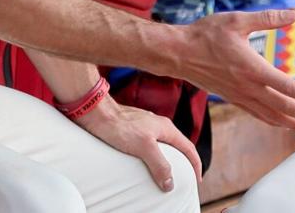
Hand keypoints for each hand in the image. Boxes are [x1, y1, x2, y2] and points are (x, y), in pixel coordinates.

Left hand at [74, 94, 202, 192]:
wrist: (97, 112)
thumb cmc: (119, 125)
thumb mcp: (144, 147)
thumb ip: (159, 164)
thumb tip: (170, 183)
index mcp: (166, 127)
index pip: (188, 147)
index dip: (195, 164)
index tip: (197, 179)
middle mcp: (158, 125)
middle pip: (177, 145)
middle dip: (183, 161)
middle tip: (184, 177)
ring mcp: (146, 126)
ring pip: (163, 145)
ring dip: (167, 159)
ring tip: (165, 173)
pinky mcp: (133, 129)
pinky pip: (149, 145)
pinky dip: (153, 156)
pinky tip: (145, 163)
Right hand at [179, 9, 294, 137]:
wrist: (178, 52)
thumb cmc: (206, 34)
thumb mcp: (238, 20)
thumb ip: (267, 18)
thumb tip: (293, 14)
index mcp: (252, 68)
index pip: (286, 86)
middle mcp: (248, 87)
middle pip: (283, 107)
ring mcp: (239, 95)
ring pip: (271, 115)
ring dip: (293, 124)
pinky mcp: (232, 98)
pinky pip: (258, 114)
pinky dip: (274, 121)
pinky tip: (283, 123)